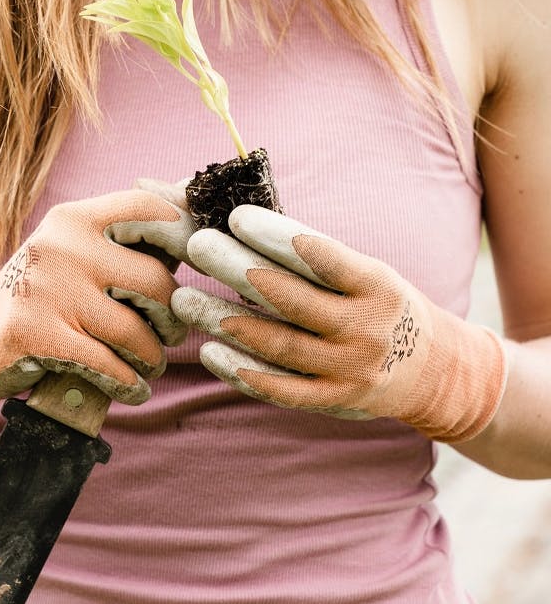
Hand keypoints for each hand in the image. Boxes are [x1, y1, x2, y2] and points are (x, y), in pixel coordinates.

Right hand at [0, 190, 194, 422]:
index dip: (182, 232)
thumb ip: (123, 245)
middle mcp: (61, 245)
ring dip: (153, 356)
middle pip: (153, 279)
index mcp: (75, 218)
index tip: (200, 258)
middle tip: (172, 332)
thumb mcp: (73, 254)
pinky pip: (107, 365)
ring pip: (134, 330)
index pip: (144, 208)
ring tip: (153, 364)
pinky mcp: (35, 335)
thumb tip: (194, 235)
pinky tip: (135, 389)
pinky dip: (129, 384)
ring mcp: (46, 289)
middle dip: (172, 315)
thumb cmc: (44, 294)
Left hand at [175, 205, 506, 442]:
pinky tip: (209, 350)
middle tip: (197, 246)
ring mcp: (349, 370)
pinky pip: (281, 388)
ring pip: (279, 345)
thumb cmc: (382, 304)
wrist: (433, 370)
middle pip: (292, 298)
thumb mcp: (367, 272)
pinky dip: (241, 370)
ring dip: (226, 320)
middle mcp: (364, 328)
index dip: (276, 235)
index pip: (323, 256)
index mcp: (376, 285)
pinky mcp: (333, 401)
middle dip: (238, 269)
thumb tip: (245, 226)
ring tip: (184, 298)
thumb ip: (316, 258)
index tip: (236, 216)